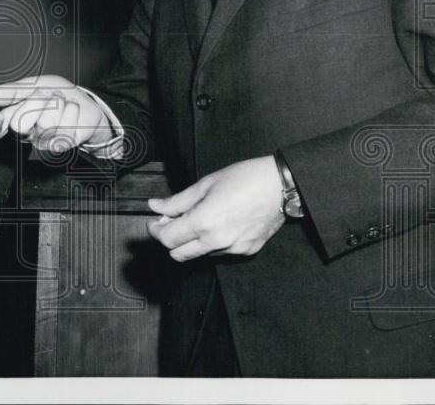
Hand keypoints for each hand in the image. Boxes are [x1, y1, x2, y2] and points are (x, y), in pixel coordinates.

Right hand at [0, 75, 113, 151]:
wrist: (86, 102)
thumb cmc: (58, 95)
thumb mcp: (35, 85)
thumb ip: (13, 90)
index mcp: (16, 118)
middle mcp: (27, 134)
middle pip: (18, 125)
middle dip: (34, 102)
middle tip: (45, 95)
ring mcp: (45, 141)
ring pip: (45, 123)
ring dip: (57, 103)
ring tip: (61, 102)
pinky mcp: (63, 145)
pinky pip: (64, 126)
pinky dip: (71, 109)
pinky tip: (71, 110)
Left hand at [147, 155, 285, 261]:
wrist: (280, 186)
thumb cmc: (245, 179)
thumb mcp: (205, 184)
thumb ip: (177, 200)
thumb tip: (155, 206)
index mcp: (204, 222)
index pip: (168, 239)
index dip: (156, 231)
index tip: (154, 222)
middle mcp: (217, 241)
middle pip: (179, 254)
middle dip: (170, 240)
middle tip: (171, 223)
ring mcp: (233, 249)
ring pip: (199, 255)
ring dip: (191, 242)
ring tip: (197, 220)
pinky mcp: (247, 251)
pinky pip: (220, 253)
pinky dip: (211, 243)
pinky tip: (218, 225)